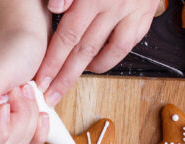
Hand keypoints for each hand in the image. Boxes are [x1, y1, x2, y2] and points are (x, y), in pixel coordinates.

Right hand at [0, 21, 50, 143]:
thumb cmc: (8, 48)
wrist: (29, 35)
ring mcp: (0, 123)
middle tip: (15, 93)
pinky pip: (30, 142)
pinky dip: (39, 125)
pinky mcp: (19, 124)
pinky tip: (38, 107)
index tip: (4, 105)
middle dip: (15, 121)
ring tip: (23, 91)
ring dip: (28, 116)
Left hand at [36, 0, 157, 104]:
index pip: (67, 35)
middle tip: (49, 94)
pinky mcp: (144, 17)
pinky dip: (108, 58)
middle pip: (83, 50)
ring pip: (105, 51)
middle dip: (63, 75)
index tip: (40, 79)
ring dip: (84, 71)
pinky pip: (125, 45)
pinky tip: (94, 65)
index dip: (52, 60)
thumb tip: (55, 7)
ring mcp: (131, 13)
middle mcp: (113, 6)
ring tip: (66, 83)